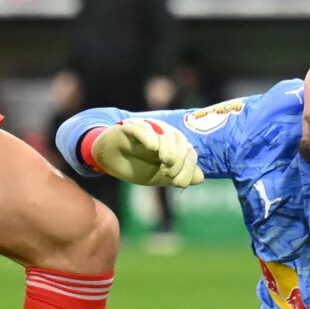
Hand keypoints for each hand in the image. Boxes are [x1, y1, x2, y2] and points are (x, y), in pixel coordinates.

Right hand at [86, 117, 202, 187]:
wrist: (108, 160)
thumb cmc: (135, 167)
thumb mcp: (158, 177)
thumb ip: (179, 176)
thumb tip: (200, 177)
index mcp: (174, 146)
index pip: (190, 153)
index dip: (188, 168)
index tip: (175, 181)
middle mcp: (164, 134)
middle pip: (182, 144)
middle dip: (178, 163)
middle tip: (167, 174)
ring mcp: (149, 129)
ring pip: (167, 135)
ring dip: (168, 151)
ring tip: (162, 162)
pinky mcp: (131, 126)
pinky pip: (144, 129)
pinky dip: (150, 137)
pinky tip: (152, 148)